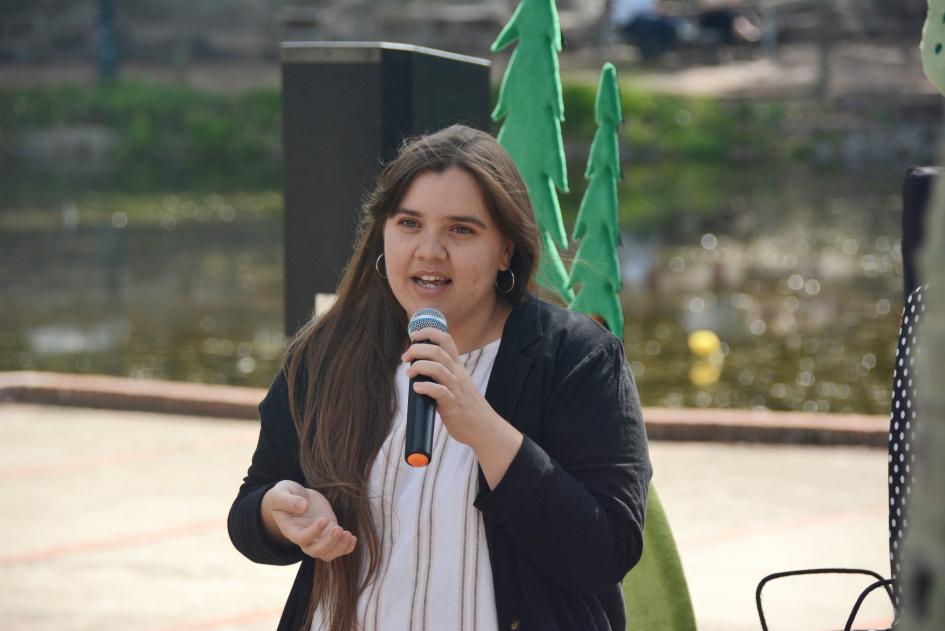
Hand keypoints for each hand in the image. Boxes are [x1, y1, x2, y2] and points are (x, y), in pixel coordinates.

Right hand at [261, 480, 356, 560]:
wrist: (293, 496)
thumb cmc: (283, 494)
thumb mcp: (280, 494)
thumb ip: (289, 500)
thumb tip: (303, 506)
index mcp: (291, 530)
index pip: (302, 538)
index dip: (314, 533)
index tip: (324, 519)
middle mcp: (304, 538)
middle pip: (316, 551)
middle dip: (329, 543)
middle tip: (339, 529)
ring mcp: (317, 536)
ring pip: (328, 554)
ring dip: (339, 547)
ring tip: (349, 535)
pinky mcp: (328, 531)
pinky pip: (337, 547)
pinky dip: (346, 547)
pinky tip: (352, 538)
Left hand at [402, 328, 501, 447]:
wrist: (485, 428)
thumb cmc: (467, 407)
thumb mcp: (458, 383)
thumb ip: (443, 374)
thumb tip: (419, 368)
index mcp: (458, 367)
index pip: (446, 339)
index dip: (428, 332)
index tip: (414, 335)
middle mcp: (458, 374)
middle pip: (437, 350)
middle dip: (417, 349)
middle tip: (405, 357)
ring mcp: (456, 389)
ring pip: (437, 367)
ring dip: (418, 367)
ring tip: (409, 374)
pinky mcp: (453, 404)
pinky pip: (438, 391)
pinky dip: (425, 387)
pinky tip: (417, 388)